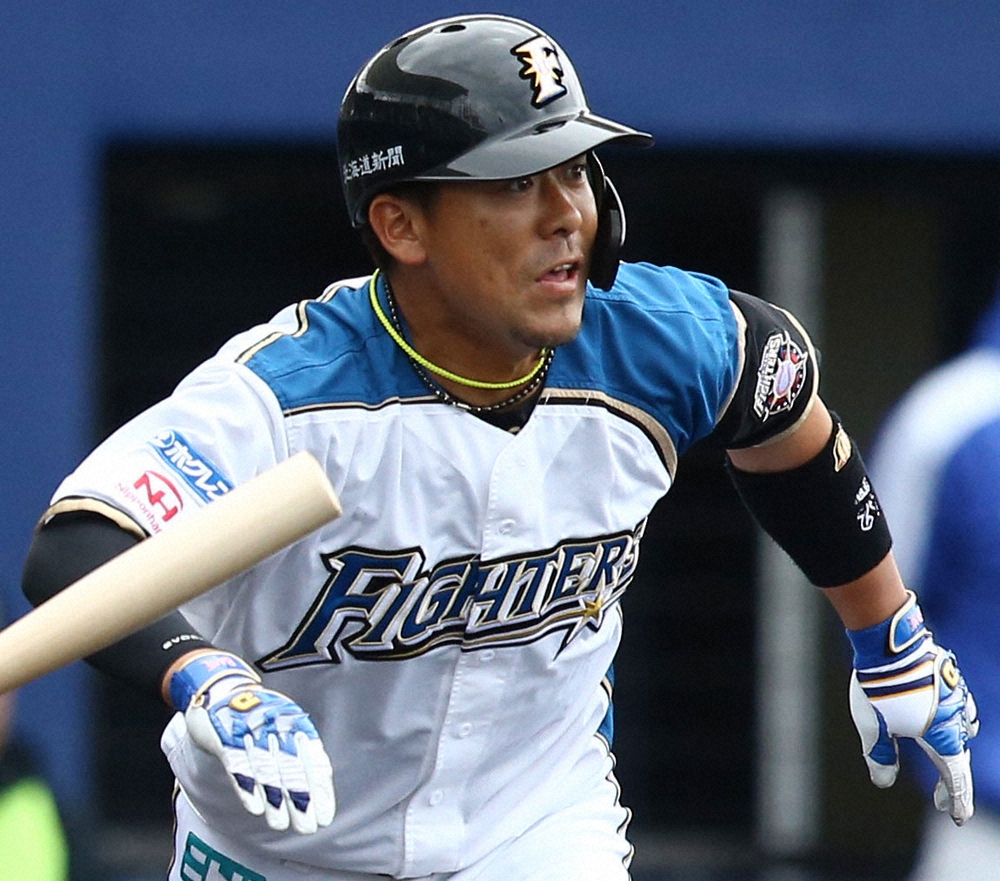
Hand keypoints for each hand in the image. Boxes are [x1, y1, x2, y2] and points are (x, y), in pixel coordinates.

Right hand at [167, 650, 334, 833]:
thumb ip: (303, 749)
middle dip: (301, 800)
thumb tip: (323, 779)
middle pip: (291, 768)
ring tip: (281, 825)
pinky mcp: (224, 736)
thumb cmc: (258, 714)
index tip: (325, 817)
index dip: (319, 790)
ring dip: (274, 799)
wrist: (220, 687)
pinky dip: (247, 785)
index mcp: (293, 723)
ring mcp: (250, 730)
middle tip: (307, 828)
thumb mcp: (284, 724)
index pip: (312, 760)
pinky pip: (237, 763)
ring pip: (266, 769)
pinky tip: (254, 806)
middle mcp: (275, 726)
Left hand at [847, 591, 978, 824]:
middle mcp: (956, 717)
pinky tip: (941, 712)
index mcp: (943, 736)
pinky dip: (953, 715)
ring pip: (965, 725)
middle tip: (943, 799)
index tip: (957, 816)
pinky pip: (958, 701)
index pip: (955, 776)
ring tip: (948, 753)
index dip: (957, 799)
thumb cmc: (880, 687)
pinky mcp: (947, 675)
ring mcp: (955, 694)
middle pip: (959, 755)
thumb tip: (882, 781)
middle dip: (952, 780)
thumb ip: (878, 755)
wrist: (889, 643)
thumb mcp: (872, 727)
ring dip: (957, 744)